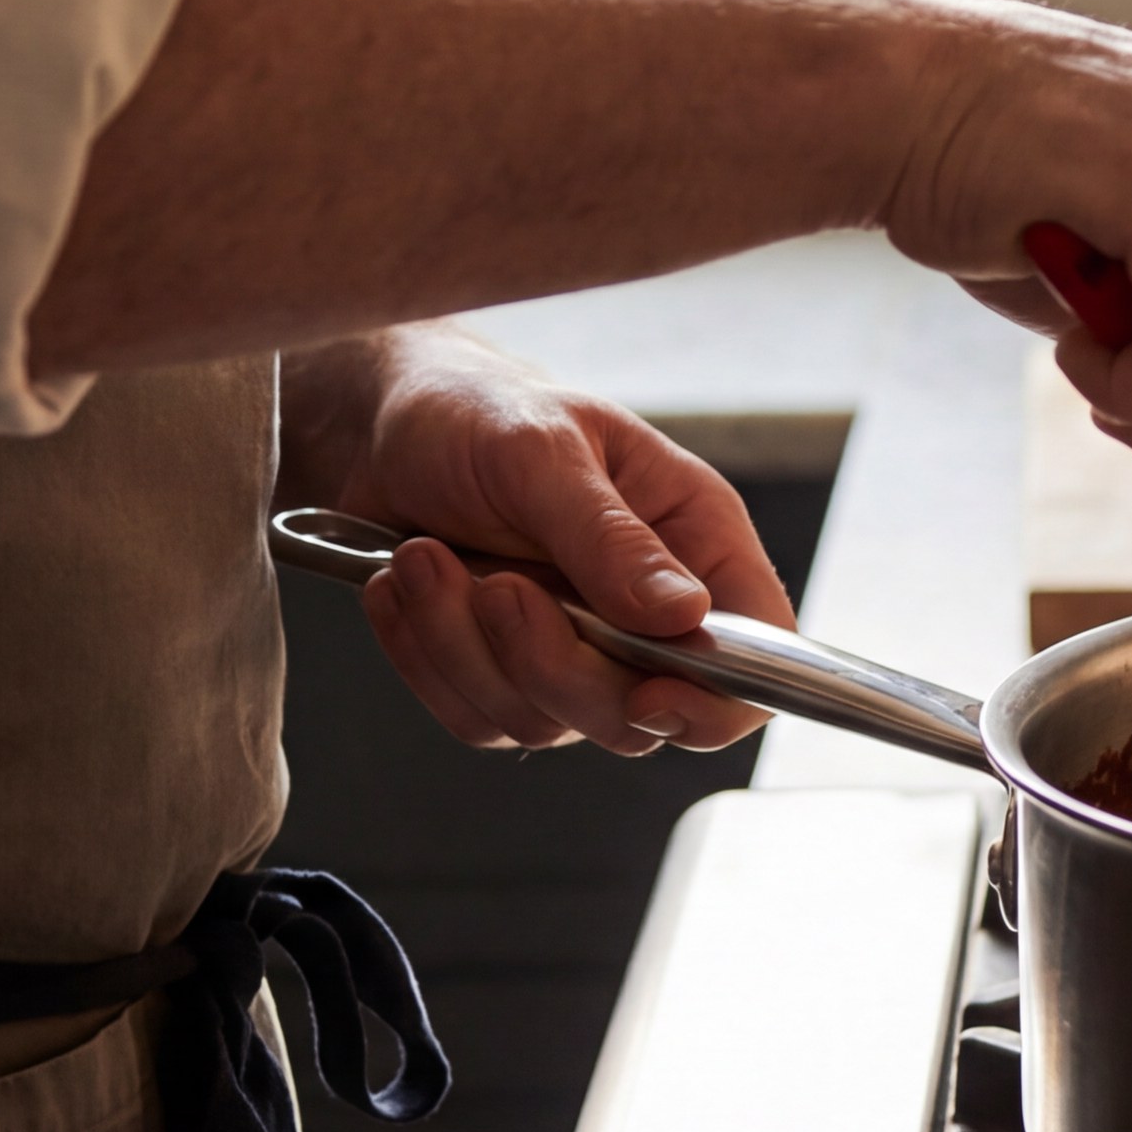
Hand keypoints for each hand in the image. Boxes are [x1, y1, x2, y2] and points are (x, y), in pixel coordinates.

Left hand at [289, 327, 791, 754]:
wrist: (377, 424)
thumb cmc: (477, 410)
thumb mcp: (543, 451)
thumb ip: (611, 537)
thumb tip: (686, 614)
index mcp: (695, 539)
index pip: (753, 654)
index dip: (716, 698)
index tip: (648, 694)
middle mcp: (647, 608)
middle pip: (638, 714)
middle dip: (553, 664)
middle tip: (496, 587)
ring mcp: (577, 651)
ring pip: (546, 722)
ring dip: (467, 650)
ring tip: (423, 559)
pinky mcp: (503, 674)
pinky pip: (476, 717)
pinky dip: (428, 659)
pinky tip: (402, 587)